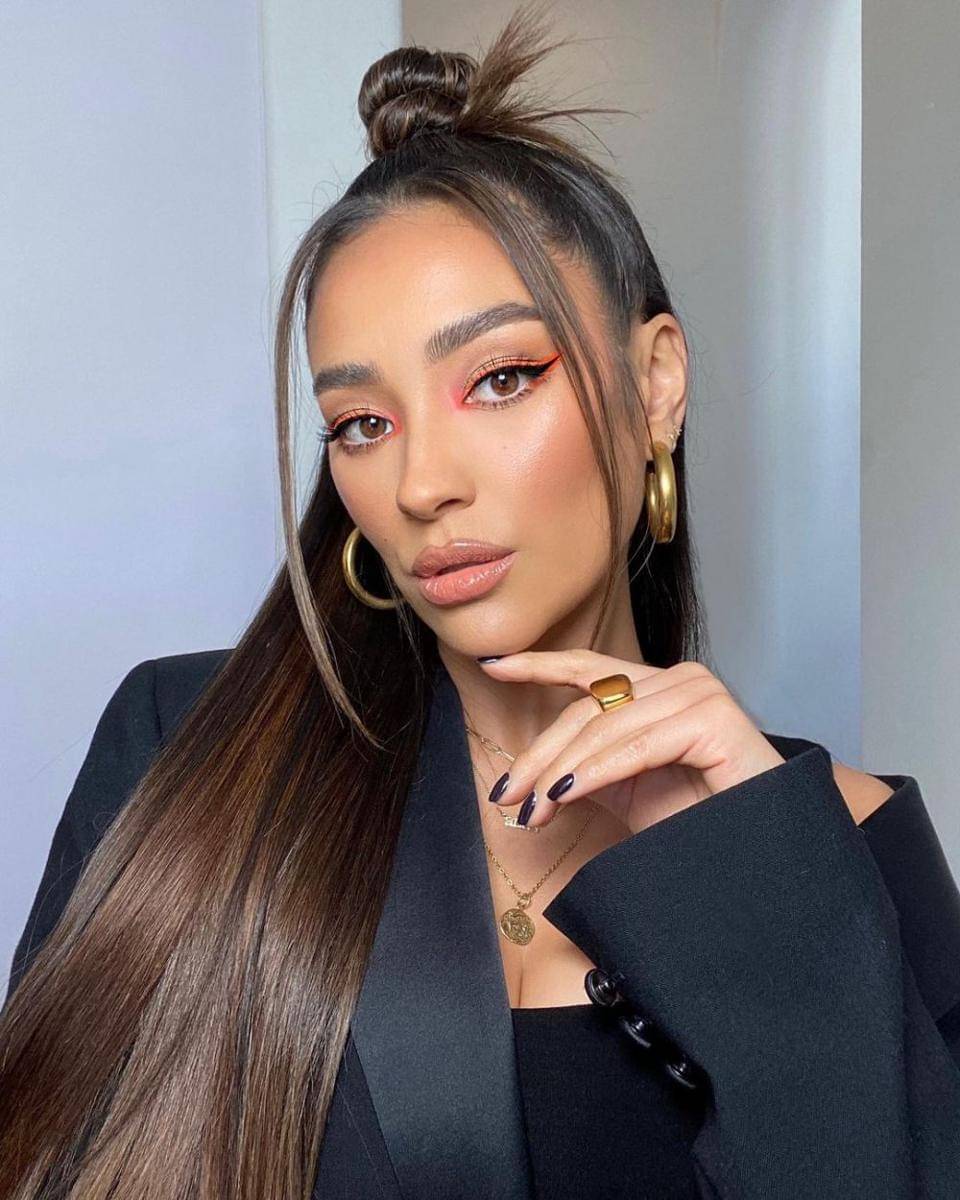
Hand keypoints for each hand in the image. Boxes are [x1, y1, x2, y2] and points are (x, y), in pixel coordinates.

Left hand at [478, 648, 786, 833]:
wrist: (756, 858)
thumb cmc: (697, 825)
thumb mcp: (626, 790)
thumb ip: (586, 767)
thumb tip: (534, 774)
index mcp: (659, 688)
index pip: (589, 670)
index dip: (539, 665)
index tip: (494, 666)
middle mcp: (681, 680)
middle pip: (588, 707)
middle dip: (540, 756)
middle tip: (508, 798)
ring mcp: (701, 694)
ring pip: (605, 727)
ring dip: (560, 774)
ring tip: (533, 813)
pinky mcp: (715, 719)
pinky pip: (636, 746)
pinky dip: (595, 772)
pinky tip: (567, 796)